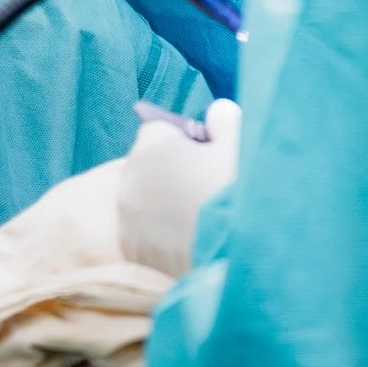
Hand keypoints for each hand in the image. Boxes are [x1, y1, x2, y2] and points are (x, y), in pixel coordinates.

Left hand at [118, 99, 240, 275]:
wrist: (235, 255)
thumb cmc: (236, 192)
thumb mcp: (240, 145)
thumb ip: (225, 120)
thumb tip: (217, 111)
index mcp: (151, 147)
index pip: (159, 129)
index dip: (184, 140)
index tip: (207, 154)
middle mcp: (130, 180)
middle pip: (149, 165)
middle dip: (171, 171)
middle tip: (205, 187)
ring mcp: (127, 220)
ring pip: (144, 200)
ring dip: (164, 204)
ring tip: (200, 218)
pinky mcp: (133, 252)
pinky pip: (144, 234)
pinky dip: (161, 235)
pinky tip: (190, 241)